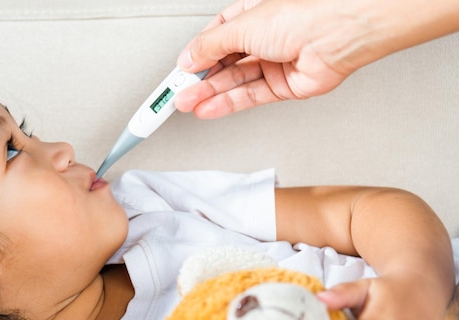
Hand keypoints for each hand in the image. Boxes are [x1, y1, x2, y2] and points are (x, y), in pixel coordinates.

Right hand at [174, 0, 354, 118]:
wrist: (340, 33)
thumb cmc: (303, 14)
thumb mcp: (241, 26)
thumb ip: (210, 46)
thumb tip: (189, 58)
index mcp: (251, 16)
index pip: (214, 39)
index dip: (195, 56)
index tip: (178, 72)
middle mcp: (263, 39)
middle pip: (223, 64)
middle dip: (199, 80)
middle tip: (177, 94)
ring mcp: (274, 63)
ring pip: (234, 82)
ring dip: (209, 94)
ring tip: (187, 104)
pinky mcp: (283, 86)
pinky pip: (250, 97)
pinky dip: (227, 103)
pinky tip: (208, 108)